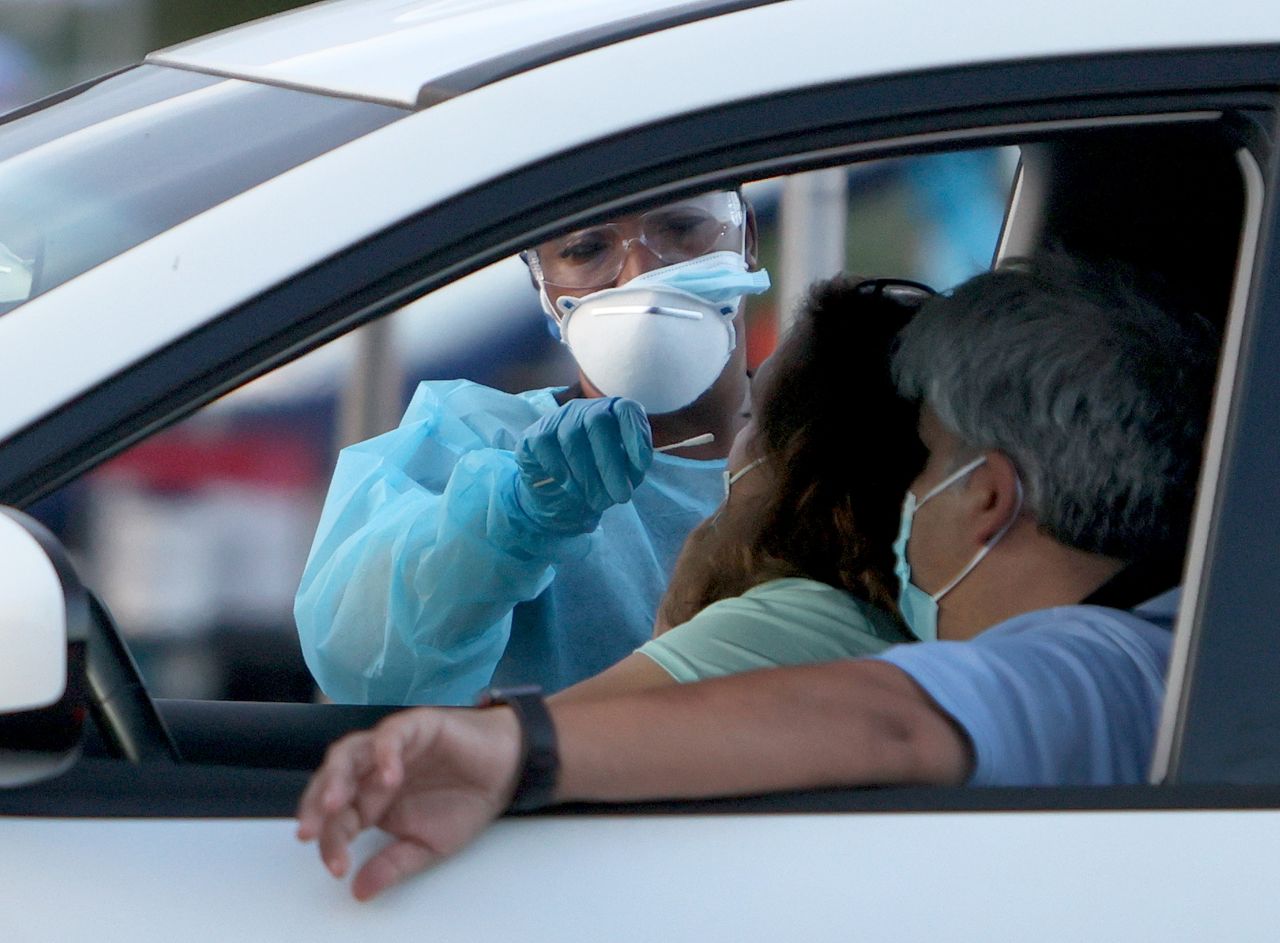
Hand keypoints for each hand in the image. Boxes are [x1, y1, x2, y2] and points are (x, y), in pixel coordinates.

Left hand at [296, 707, 521, 900]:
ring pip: (349, 752)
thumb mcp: (427, 847)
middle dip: (315, 806)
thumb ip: (393, 865)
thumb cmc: (465, 802)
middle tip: (310, 832)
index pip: (337, 817)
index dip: (330, 841)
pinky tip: (388, 777)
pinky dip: (384, 753)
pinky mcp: (416, 725)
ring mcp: (392, 746)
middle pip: (331, 781)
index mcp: (370, 799)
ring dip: (337, 777)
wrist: (507, 771)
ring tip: (334, 803)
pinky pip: (391, 734)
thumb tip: (359, 892)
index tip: (338, 868)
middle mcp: (373, 770)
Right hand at [511, 397, 652, 532]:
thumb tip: (633, 472)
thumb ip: (631, 468)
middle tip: (621, 497)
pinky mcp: (533, 436)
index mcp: (612, 413)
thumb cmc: (597, 478)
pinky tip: (572, 490)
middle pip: (598, 423)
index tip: (643, 465)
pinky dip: (562, 472)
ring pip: (572, 437)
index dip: (636, 435)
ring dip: (588, 475)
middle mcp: (585, 410)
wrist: (558, 493)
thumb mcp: (621, 474)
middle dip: (611, 464)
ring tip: (597, 502)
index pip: (626, 410)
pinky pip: (546, 447)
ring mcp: (557, 419)